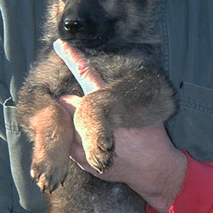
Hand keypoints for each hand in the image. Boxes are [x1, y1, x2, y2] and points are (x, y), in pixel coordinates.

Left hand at [53, 39, 186, 212]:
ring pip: (65, 125)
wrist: (154, 169)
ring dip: (73, 126)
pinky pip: (69, 146)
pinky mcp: (82, 160)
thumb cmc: (150, 137)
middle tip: (90, 117)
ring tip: (95, 135)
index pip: (86, 74)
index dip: (72, 57)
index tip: (59, 43)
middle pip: (66, 103)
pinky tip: (94, 148)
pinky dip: (76, 144)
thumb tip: (99, 91)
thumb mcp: (140, 111)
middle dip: (71, 106)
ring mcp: (85, 142)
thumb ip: (116, 99)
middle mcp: (93, 120)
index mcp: (108, 102)